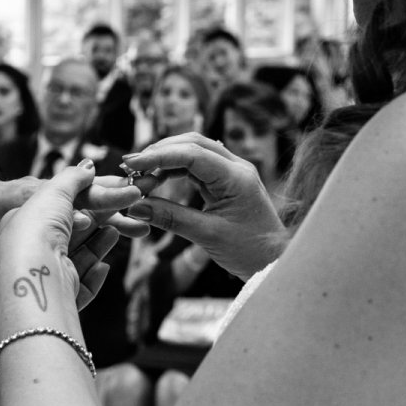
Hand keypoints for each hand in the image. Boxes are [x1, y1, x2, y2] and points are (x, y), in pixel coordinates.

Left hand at [0, 161, 112, 312]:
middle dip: (106, 223)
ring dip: (99, 244)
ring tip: (116, 233)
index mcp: (30, 222)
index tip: (127, 195)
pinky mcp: (58, 298)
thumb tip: (89, 166)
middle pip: (78, 233)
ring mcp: (46, 275)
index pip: (69, 207)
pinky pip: (81, 286)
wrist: (31, 280)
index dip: (99, 199)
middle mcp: (35, 249)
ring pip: (81, 258)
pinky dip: (94, 275)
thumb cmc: (35, 231)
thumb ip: (73, 178)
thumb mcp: (52, 191)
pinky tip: (103, 266)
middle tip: (135, 218)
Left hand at [0, 176, 144, 259]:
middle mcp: (37, 205)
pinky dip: (106, 235)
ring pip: (89, 216)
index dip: (78, 192)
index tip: (105, 194)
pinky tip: (123, 239)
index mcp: (13, 197)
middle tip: (140, 196)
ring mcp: (48, 222)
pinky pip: (85, 235)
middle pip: (79, 199)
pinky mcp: (53, 237)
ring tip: (143, 224)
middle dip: (109, 197)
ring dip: (115, 219)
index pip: (51, 192)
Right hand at [122, 132, 285, 279]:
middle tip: (130, 166)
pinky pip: (195, 167)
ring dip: (165, 159)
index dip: (159, 156)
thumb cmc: (249, 251)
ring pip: (192, 152)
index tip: (132, 164)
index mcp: (236, 177)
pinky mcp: (225, 182)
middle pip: (192, 143)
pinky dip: (173, 170)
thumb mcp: (207, 236)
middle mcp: (236, 167)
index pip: (192, 154)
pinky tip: (156, 180)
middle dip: (159, 152)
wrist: (274, 261)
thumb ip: (170, 218)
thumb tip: (135, 206)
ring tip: (139, 175)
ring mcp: (231, 172)